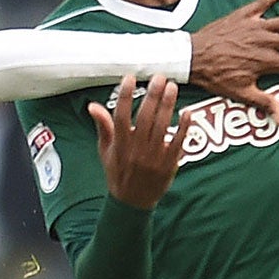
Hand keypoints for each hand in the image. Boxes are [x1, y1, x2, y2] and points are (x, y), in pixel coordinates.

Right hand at [90, 72, 188, 210]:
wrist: (132, 201)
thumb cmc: (118, 172)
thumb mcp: (105, 150)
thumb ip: (103, 126)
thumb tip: (93, 105)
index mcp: (120, 144)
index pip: (120, 115)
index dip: (124, 95)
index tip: (130, 78)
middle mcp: (136, 149)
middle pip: (145, 117)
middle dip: (152, 95)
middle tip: (159, 77)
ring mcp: (154, 156)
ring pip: (162, 126)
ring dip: (167, 105)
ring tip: (172, 87)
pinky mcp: (169, 163)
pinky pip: (178, 142)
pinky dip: (183, 126)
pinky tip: (186, 111)